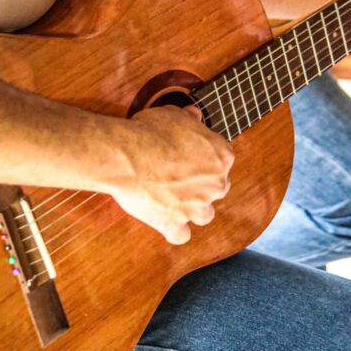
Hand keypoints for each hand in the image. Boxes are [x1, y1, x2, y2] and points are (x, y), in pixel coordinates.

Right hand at [102, 105, 233, 243]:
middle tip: (179, 176)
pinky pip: (181, 235)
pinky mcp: (174, 223)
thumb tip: (195, 115)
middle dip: (202, 184)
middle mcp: (216, 183)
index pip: (221, 159)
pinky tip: (166, 222)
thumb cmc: (150, 132)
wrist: (128, 156)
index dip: (204, 157)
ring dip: (194, 210)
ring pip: (205, 215)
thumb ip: (188, 118)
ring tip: (175, 201)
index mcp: (221, 155)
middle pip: (217, 188)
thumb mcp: (172, 114)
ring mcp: (197, 206)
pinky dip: (174, 231)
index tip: (188, 155)